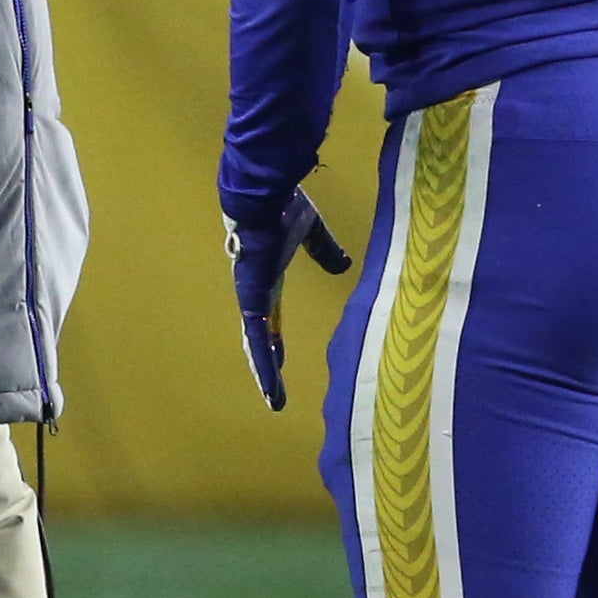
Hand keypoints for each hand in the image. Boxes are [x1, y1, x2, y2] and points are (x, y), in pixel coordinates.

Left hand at [224, 190, 351, 411]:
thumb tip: (344, 266)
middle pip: (261, 336)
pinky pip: (257, 340)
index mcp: (269, 279)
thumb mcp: (312, 232)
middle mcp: (257, 293)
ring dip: (265, 373)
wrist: (264, 198)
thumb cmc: (284, 208)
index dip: (275, 336)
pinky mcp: (253, 301)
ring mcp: (252, 299)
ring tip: (274, 400)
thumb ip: (325, 250)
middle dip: (268, 361)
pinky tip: (269, 388)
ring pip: (257, 345)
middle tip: (274, 390)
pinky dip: (263, 366)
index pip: (271, 316)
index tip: (280, 355)